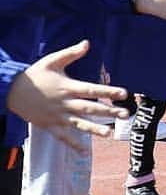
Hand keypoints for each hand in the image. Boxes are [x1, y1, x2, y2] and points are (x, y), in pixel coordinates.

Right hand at [6, 41, 130, 147]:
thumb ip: (71, 53)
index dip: (108, 92)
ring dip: (94, 130)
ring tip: (110, 134)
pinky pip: (62, 137)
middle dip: (108, 112)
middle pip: (90, 108)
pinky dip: (73, 144)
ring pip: (78, 124)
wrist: (11, 91)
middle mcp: (64, 103)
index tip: (123, 93)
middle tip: (125, 115)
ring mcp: (57, 116)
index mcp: (67, 87)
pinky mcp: (49, 125)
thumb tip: (87, 43)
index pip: (91, 90)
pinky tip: (84, 151)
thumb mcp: (52, 61)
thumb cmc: (34, 75)